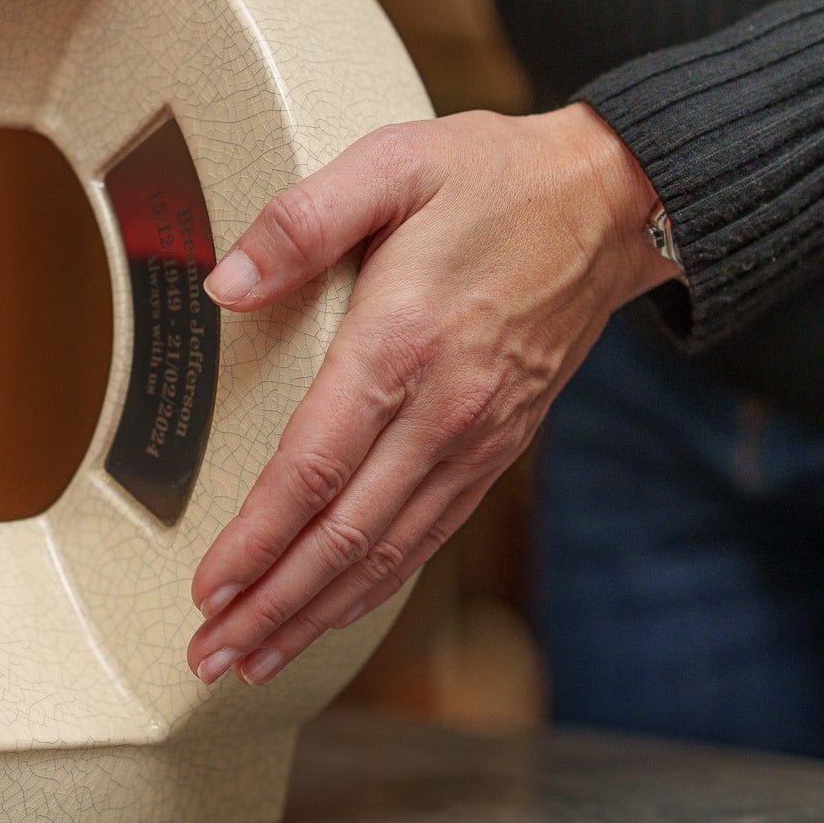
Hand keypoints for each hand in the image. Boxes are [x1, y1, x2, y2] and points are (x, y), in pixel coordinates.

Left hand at [186, 103, 678, 685]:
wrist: (611, 203)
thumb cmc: (495, 179)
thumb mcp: (393, 164)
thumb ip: (302, 220)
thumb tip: (225, 282)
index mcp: (405, 342)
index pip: (317, 468)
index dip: (260, 539)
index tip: (212, 586)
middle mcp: (444, 411)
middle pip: (346, 537)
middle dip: (273, 606)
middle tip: (212, 655)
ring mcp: (475, 440)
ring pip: (386, 555)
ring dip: (316, 615)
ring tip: (253, 658)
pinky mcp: (494, 450)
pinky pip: (426, 539)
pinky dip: (373, 589)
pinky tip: (333, 613)